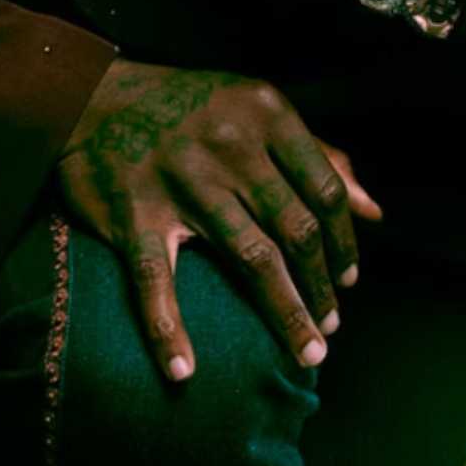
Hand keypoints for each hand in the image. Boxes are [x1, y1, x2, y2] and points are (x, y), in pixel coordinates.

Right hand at [56, 59, 381, 381]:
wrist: (92, 96)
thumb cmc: (190, 108)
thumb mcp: (257, 110)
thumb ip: (316, 155)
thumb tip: (373, 210)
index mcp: (266, 115)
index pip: (323, 188)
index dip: (343, 241)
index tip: (348, 280)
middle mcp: (231, 145)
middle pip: (294, 229)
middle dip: (320, 288)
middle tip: (329, 329)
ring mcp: (183, 180)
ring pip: (249, 257)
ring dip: (284, 312)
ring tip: (306, 352)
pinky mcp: (133, 213)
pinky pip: (155, 280)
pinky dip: (168, 328)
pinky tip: (185, 370)